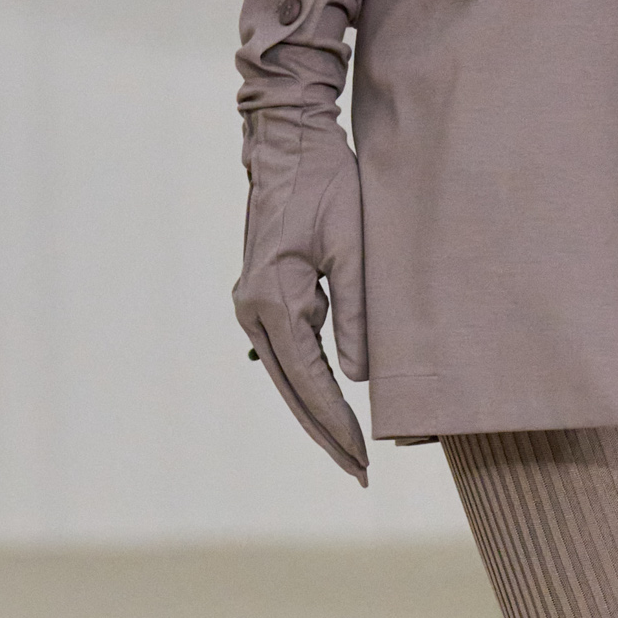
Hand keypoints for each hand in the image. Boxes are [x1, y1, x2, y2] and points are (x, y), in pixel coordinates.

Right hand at [235, 109, 369, 483]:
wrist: (289, 143)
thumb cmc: (326, 184)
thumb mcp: (354, 248)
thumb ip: (357, 313)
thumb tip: (358, 378)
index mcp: (272, 300)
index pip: (310, 380)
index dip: (338, 423)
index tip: (364, 457)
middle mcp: (253, 310)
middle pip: (293, 391)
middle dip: (328, 434)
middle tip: (360, 474)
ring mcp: (254, 307)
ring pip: (288, 379)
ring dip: (319, 416)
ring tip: (351, 454)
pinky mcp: (265, 300)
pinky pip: (290, 357)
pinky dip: (312, 388)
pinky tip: (336, 413)